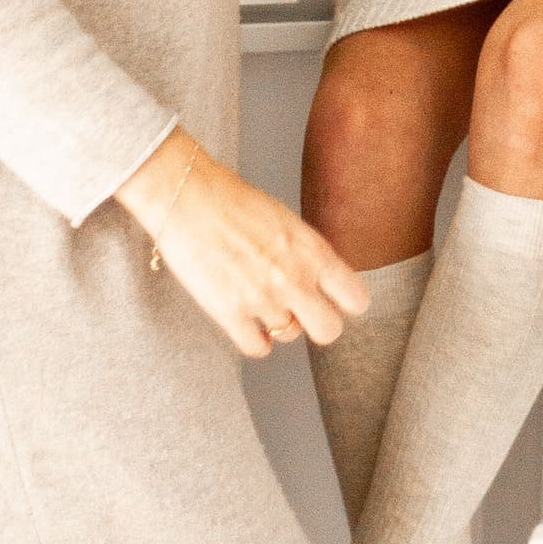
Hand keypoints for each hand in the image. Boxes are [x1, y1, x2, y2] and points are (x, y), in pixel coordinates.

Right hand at [117, 129, 369, 359]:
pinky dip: (253, 338)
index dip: (343, 302)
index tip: (329, 298)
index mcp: (313, 250)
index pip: (356, 299)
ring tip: (258, 297)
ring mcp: (263, 298)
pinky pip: (258, 348)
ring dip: (277, 323)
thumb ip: (308, 255)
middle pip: (330, 330)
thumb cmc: (234, 201)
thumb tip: (320, 282)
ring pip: (290, 336)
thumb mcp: (287, 222)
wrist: (186, 195)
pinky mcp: (230, 313)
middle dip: (316, 323)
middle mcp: (295, 278)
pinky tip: (245, 319)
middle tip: (300, 310)